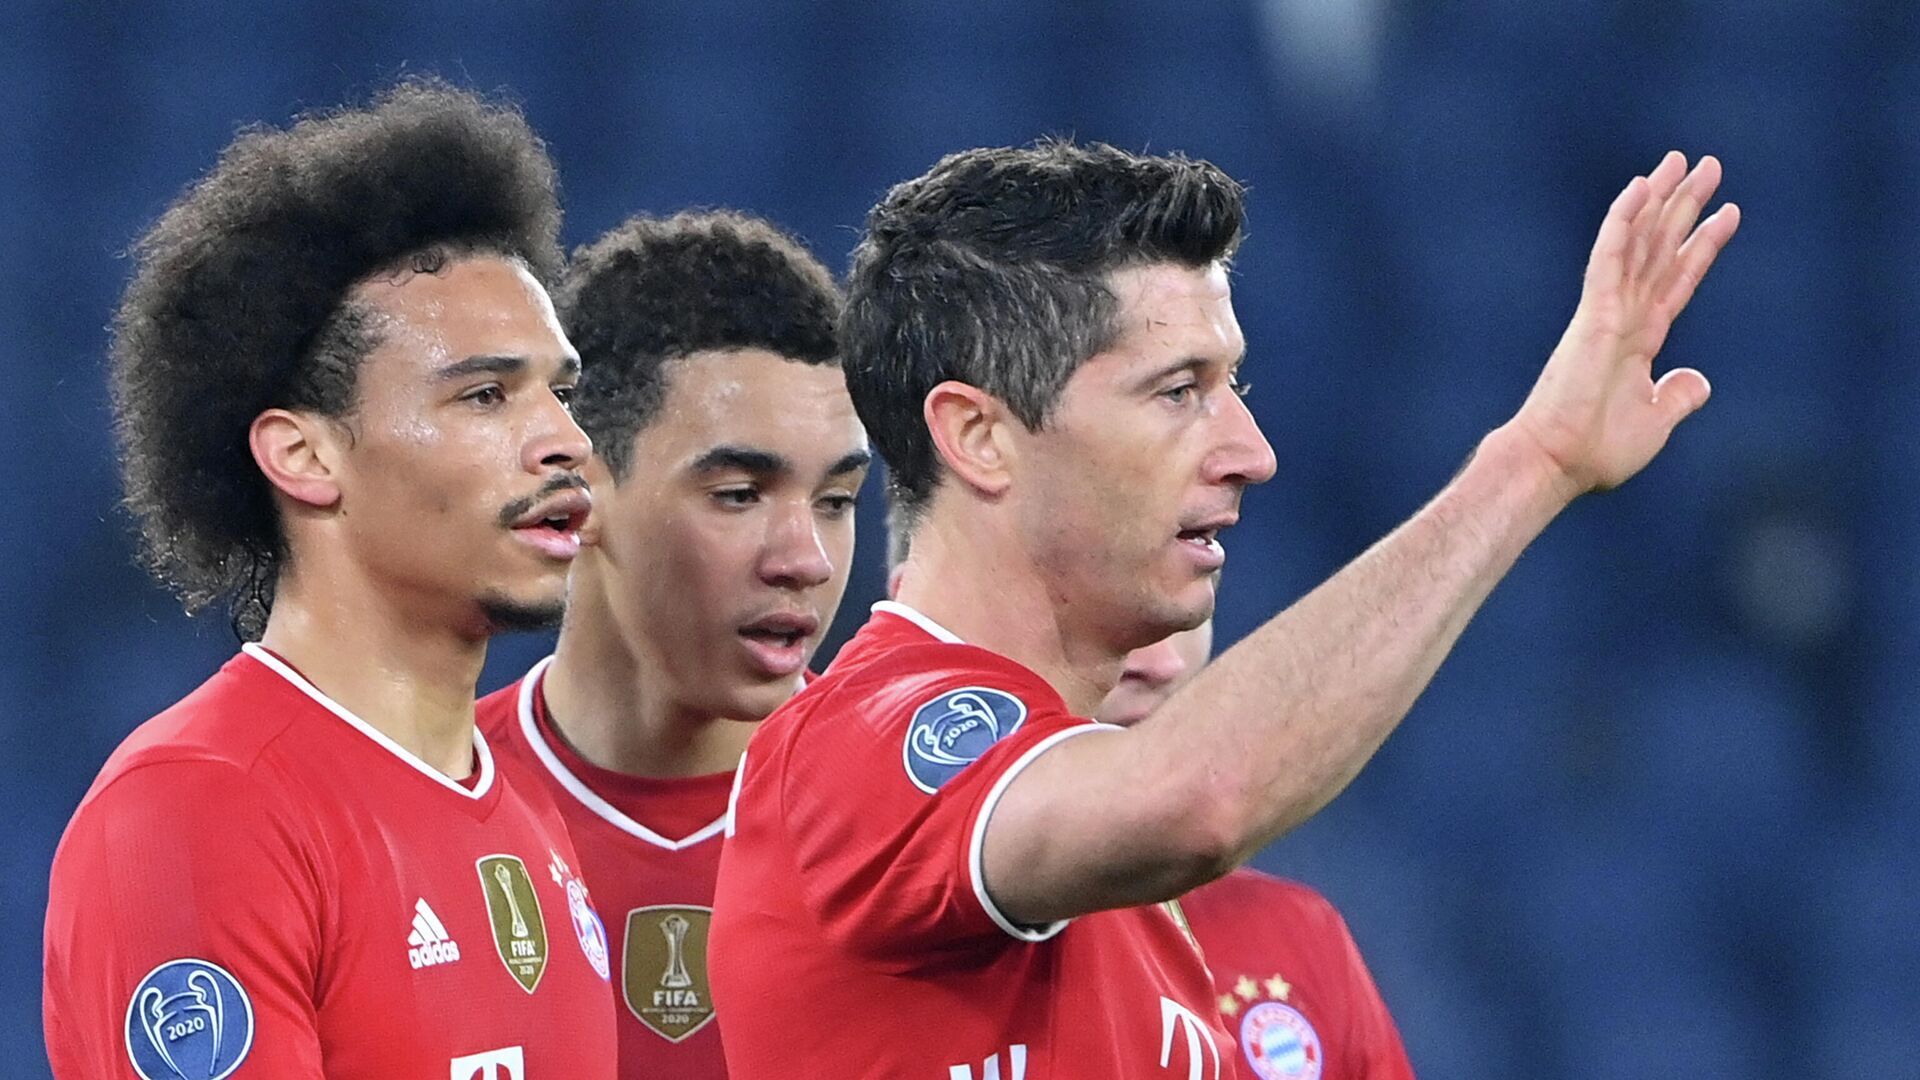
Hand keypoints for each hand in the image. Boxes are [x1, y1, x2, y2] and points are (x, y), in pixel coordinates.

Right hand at [1505, 152, 1739, 498]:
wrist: (1557, 462)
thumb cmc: (1596, 451)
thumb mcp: (1654, 422)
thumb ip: (1676, 396)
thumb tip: (1697, 380)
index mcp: (1639, 340)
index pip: (1676, 280)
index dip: (1701, 246)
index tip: (1726, 213)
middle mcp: (1624, 316)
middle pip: (1660, 248)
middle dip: (1684, 207)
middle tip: (1706, 164)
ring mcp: (1607, 311)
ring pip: (1639, 242)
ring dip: (1660, 200)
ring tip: (1680, 161)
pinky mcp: (1594, 313)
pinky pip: (1610, 257)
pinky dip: (1624, 221)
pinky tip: (1640, 189)